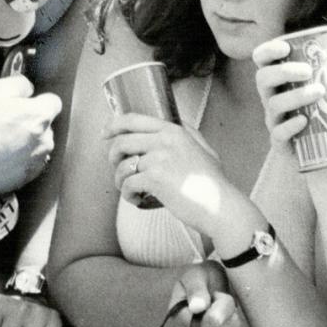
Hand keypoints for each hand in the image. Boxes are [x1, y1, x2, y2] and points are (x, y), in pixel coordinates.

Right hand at [0, 75, 60, 194]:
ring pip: (37, 143)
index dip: (37, 100)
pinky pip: (29, 161)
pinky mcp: (29, 176)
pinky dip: (19, 158)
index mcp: (40, 115)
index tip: (23, 103)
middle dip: (29, 121)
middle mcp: (46, 138)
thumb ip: (19, 84)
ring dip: (25, 140)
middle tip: (5, 121)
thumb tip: (28, 88)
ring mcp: (39, 159)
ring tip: (0, 140)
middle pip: (44, 124)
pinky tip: (0, 155)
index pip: (53, 101)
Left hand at [106, 112, 228, 234]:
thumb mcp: (203, 148)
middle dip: (112, 156)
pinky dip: (128, 195)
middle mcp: (165, 141)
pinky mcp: (155, 179)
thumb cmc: (213, 183)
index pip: (134, 119)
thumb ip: (187, 133)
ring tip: (130, 189)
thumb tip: (172, 122)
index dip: (113, 125)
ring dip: (120, 180)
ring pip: (123, 166)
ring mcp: (159, 159)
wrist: (221, 207)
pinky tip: (137, 200)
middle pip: (122, 142)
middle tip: (117, 169)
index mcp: (174, 131)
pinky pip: (128, 185)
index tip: (104, 133)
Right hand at [166, 263, 248, 326]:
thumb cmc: (201, 281)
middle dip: (229, 314)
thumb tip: (197, 307)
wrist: (209, 289)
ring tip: (227, 319)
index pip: (209, 320)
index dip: (221, 309)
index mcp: (177, 318)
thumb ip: (196, 289)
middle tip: (222, 305)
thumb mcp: (195, 276)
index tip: (219, 296)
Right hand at [252, 38, 326, 149]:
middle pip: (263, 78)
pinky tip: (304, 121)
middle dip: (283, 71)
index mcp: (279, 78)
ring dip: (295, 96)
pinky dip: (289, 126)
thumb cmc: (326, 109)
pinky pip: (278, 133)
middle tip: (308, 71)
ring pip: (274, 104)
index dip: (268, 51)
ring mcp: (274, 118)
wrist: (323, 152)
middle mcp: (271, 96)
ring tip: (319, 92)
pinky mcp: (280, 141)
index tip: (285, 47)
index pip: (262, 59)